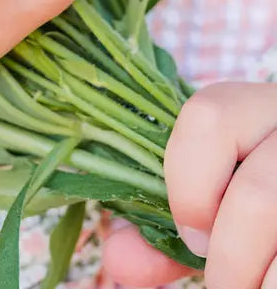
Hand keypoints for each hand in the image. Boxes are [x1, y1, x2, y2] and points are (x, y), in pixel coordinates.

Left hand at [103, 82, 276, 287]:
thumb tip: (118, 263)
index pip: (209, 117)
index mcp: (255, 107)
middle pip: (256, 197)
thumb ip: (164, 229)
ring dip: (262, 283)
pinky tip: (271, 286)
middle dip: (229, 263)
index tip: (191, 238)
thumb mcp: (215, 200)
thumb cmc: (259, 202)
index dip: (188, 186)